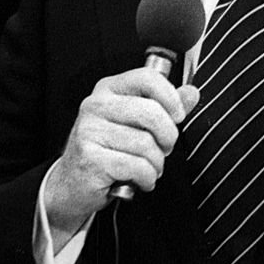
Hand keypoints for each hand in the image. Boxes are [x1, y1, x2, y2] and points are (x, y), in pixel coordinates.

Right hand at [44, 69, 199, 244]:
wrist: (72, 184)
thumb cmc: (107, 150)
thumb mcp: (135, 123)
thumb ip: (164, 106)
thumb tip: (191, 93)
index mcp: (109, 89)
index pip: (147, 79)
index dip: (171, 97)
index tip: (178, 115)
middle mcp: (96, 105)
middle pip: (151, 113)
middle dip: (167, 137)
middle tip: (164, 148)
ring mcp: (90, 131)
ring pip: (146, 144)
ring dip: (156, 163)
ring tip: (147, 167)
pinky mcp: (90, 158)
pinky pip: (137, 167)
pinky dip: (146, 178)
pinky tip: (139, 180)